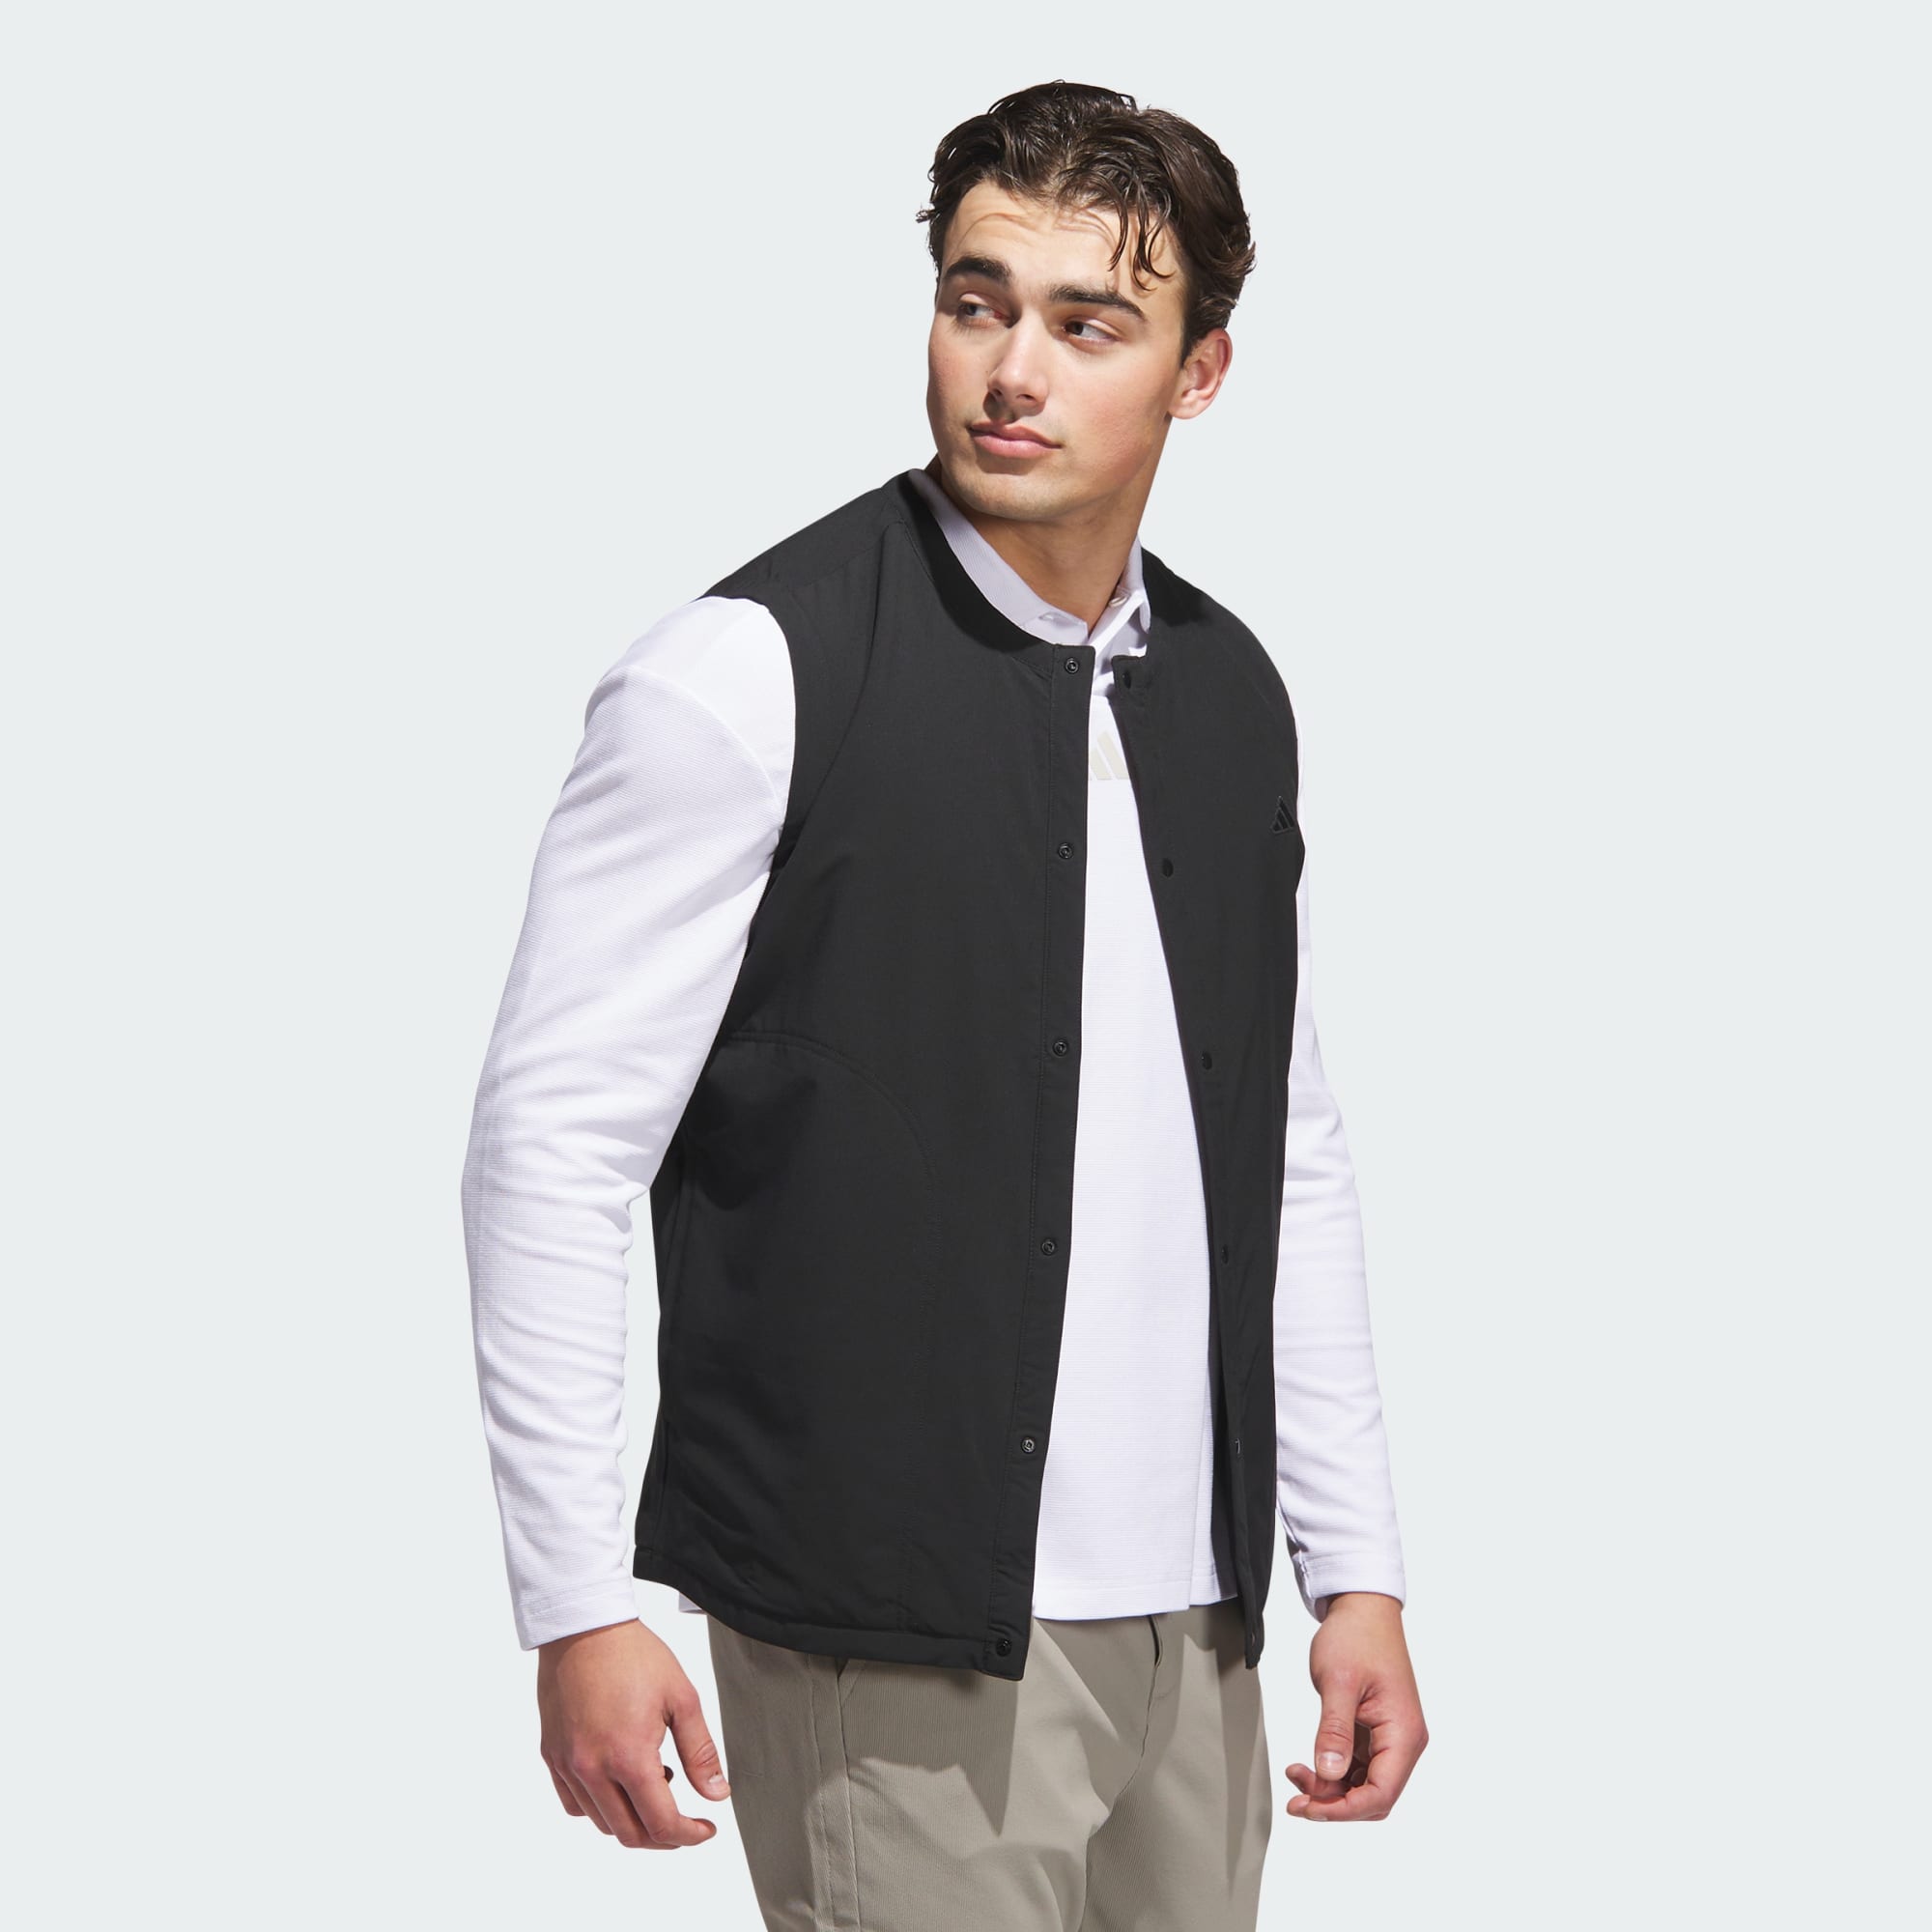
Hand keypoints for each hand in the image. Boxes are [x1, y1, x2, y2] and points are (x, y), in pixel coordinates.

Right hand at [536, 1618, 732, 1847]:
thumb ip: (700, 1752)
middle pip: (630, 1834)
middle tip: (685, 1822)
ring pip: (601, 1823)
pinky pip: (574, 1804)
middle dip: (664, 1837)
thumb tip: (717, 1794)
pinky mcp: (552, 1756)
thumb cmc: (634, 1655)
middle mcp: (592, 1769)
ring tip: (654, 1783)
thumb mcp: (682, 1698)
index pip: (661, 1824)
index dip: (689, 1835)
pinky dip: (599, 1808)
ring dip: (632, 1820)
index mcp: (629, 1757)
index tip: (706, 1828)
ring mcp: (567, 1765)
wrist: (584, 1626)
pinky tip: (617, 1783)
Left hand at [1284, 1591, 1425, 1821]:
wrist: (1362, 1608)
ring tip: (1295, 1774)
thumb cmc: (1355, 1637)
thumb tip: (1328, 1773)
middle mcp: (1403, 1742)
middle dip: (1335, 1804)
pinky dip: (1333, 1772)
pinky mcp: (1376, 1732)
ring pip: (1364, 1785)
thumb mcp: (1338, 1682)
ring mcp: (1391, 1738)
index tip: (1307, 1807)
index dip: (1344, 1810)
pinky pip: (1358, 1767)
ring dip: (1330, 1789)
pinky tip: (1307, 1765)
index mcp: (1403, 1733)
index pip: (1380, 1795)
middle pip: (1374, 1797)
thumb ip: (1334, 1729)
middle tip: (1296, 1800)